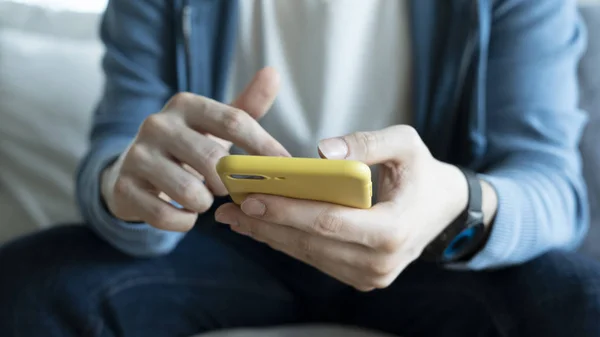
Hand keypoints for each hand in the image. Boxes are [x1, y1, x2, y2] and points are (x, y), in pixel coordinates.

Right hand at [101, 67, 289, 230]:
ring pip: (189, 191)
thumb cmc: (188, 147)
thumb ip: (246, 106)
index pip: (234, 121)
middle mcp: (158, 124)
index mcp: (186, 105)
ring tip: (203, 200)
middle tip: (229, 190)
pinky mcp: (124, 187)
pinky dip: (183, 222)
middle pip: (213, 158)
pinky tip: (185, 215)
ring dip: (204, 204)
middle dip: (229, 182)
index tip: (285, 166)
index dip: (264, 146)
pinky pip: (164, 215)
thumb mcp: (215, 125)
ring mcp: (138, 155)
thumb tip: (272, 74)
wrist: (134, 170)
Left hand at [215, 125, 473, 290]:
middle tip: (229, 210)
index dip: (288, 211)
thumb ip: (368, 143)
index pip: (330, 222)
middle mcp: (380, 263)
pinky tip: (263, 228)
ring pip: (309, 255)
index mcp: (393, 230)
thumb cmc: (423, 173)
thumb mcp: (406, 144)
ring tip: (235, 219)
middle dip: (267, 226)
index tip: (252, 199)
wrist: (444, 210)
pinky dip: (288, 242)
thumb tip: (322, 153)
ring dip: (270, 236)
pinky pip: (316, 259)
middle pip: (311, 243)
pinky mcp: (360, 277)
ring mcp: (370, 276)